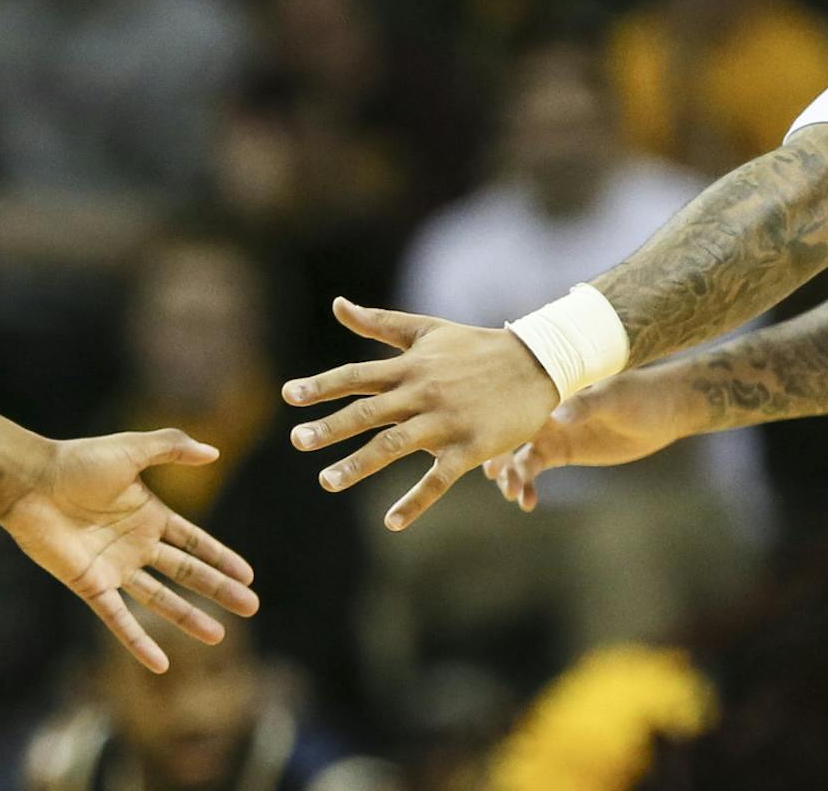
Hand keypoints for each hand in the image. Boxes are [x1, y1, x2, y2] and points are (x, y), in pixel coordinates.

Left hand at [0, 430, 258, 672]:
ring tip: (217, 636)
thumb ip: (171, 448)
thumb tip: (215, 451)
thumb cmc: (76, 461)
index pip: (193, 541)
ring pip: (159, 599)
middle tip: (250, 607)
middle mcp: (134, 544)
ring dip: (188, 618)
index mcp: (147, 514)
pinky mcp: (90, 584)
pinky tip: (159, 665)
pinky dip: (138, 641)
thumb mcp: (130, 449)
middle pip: (184, 571)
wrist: (30, 482)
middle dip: (217, 589)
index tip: (248, 575)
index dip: (219, 557)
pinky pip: (118, 619)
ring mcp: (113, 567)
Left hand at [286, 298, 559, 531]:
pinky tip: (392, 522)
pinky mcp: (470, 447)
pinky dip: (415, 500)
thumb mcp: (426, 329)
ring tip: (327, 481)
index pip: (356, 376)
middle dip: (331, 427)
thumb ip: (379, 322)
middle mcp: (421, 393)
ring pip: (395, 445)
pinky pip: (438, 478)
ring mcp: (445, 421)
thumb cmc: (476, 346)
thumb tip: (337, 304)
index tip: (289, 396)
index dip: (322, 386)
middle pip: (368, 411)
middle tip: (297, 440)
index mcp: (409, 367)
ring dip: (360, 464)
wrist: (537, 364)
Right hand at [482, 371, 688, 511]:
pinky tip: (528, 503)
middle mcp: (541, 411)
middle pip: (508, 435)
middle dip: (499, 457)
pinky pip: (535, 470)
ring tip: (514, 496)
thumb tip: (557, 415)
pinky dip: (528, 486)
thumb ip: (585, 405)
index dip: (497, 427)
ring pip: (519, 456)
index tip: (490, 446)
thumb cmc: (638, 395)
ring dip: (513, 476)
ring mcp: (550, 432)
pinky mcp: (561, 452)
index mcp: (548, 390)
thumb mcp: (614, 398)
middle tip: (497, 478)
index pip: (513, 407)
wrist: (663, 411)